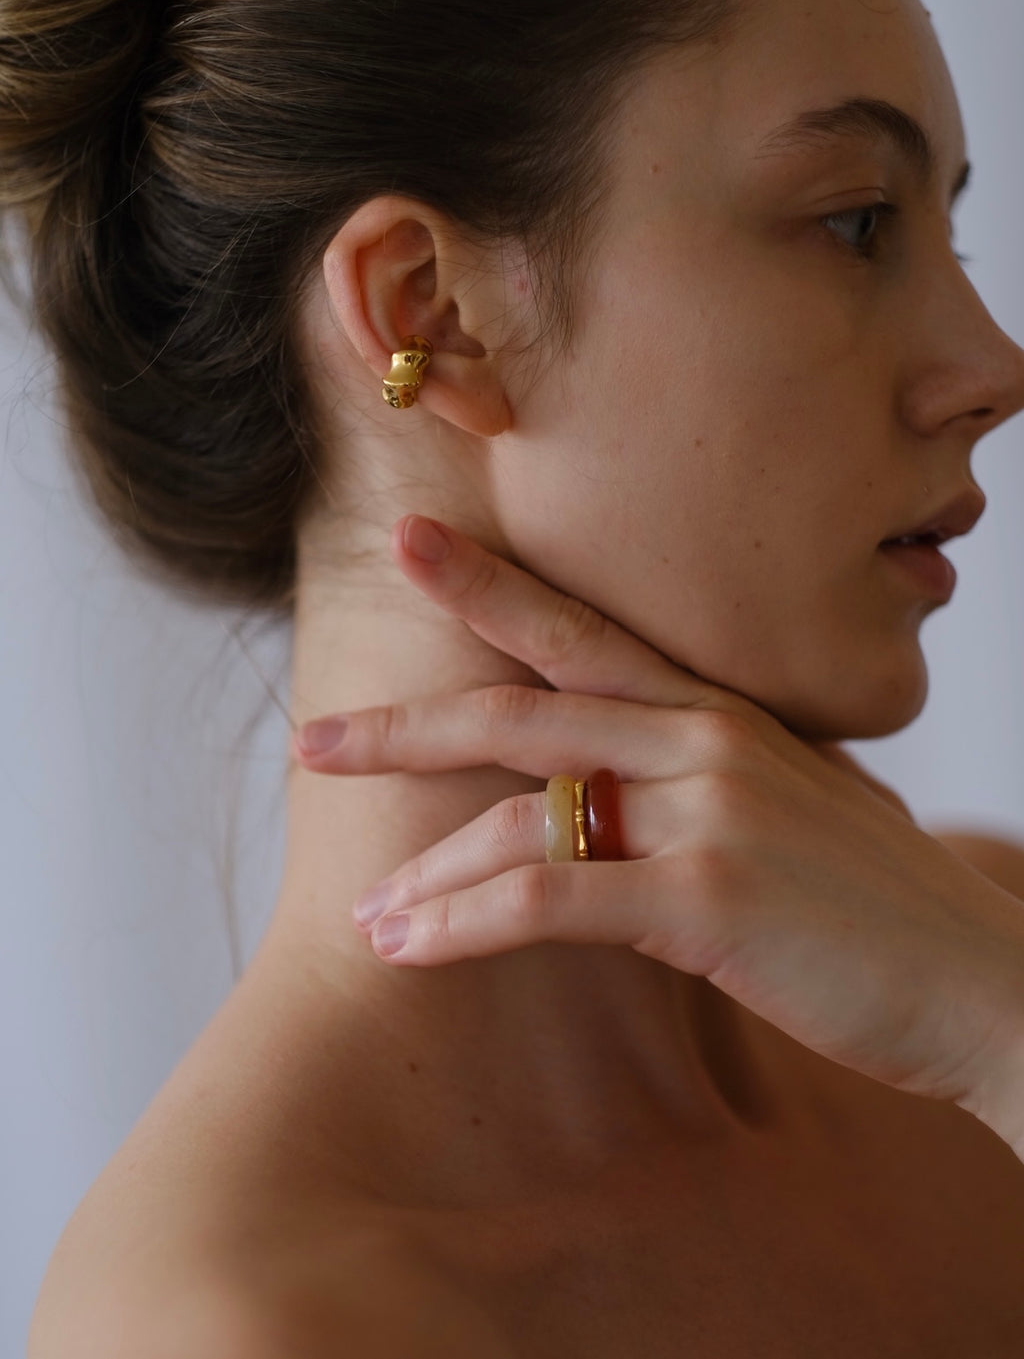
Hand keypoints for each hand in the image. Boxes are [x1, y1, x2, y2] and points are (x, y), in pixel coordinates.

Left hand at [294, 515, 1023, 1145]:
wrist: (986, 978)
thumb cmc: (884, 903)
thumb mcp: (797, 806)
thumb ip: (705, 780)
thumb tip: (619, 791)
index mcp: (721, 712)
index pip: (584, 631)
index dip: (491, 586)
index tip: (411, 547)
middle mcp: (706, 740)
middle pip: (520, 709)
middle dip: (404, 728)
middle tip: (313, 741)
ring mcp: (708, 813)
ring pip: (520, 816)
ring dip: (428, 873)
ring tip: (370, 918)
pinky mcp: (707, 899)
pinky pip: (550, 897)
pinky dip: (465, 923)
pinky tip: (407, 947)